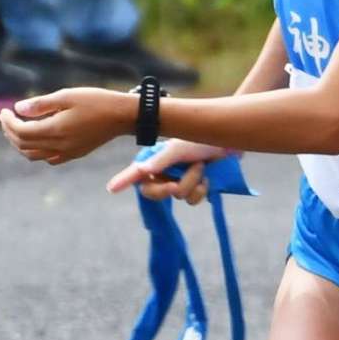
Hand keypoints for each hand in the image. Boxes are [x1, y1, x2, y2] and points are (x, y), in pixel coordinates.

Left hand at [0, 87, 133, 164]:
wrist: (124, 116)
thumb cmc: (97, 101)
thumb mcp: (68, 96)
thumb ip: (41, 104)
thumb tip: (18, 109)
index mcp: (56, 130)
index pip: (21, 132)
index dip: (8, 122)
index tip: (4, 111)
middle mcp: (60, 145)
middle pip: (24, 145)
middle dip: (10, 132)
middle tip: (7, 118)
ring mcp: (68, 152)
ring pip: (34, 155)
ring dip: (21, 143)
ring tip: (18, 128)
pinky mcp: (76, 153)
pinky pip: (49, 159)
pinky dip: (37, 151)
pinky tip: (39, 139)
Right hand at [106, 138, 229, 203]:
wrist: (228, 142)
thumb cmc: (200, 139)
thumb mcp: (178, 148)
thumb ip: (161, 160)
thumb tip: (142, 170)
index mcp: (155, 160)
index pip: (136, 173)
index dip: (123, 180)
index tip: (111, 188)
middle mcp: (164, 172)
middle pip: (155, 193)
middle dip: (171, 187)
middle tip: (176, 185)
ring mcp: (180, 181)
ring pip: (180, 196)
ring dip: (193, 182)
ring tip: (201, 166)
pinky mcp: (195, 188)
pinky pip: (194, 200)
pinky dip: (202, 189)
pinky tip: (208, 178)